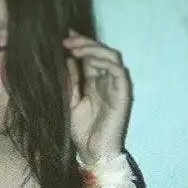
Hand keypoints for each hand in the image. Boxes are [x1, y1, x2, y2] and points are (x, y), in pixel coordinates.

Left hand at [64, 29, 131, 165]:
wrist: (93, 152)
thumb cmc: (83, 131)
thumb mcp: (71, 101)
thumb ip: (71, 81)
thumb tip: (66, 59)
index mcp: (96, 82)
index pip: (91, 56)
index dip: (80, 43)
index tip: (64, 36)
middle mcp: (108, 81)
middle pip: (101, 52)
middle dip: (84, 42)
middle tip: (66, 39)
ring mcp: (117, 86)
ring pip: (111, 56)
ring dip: (93, 48)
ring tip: (74, 47)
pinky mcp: (123, 93)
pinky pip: (118, 71)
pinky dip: (104, 61)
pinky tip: (88, 60)